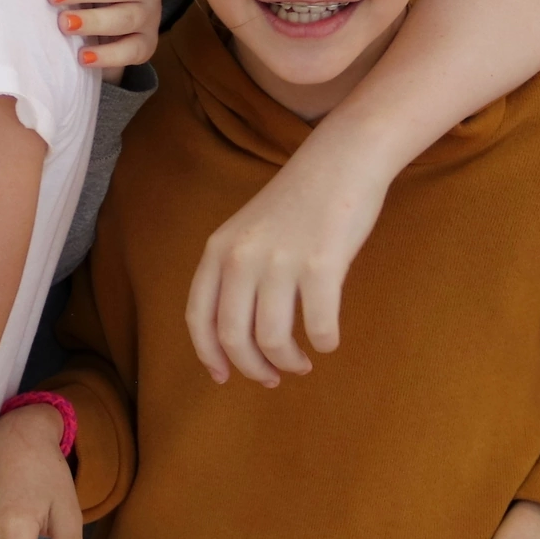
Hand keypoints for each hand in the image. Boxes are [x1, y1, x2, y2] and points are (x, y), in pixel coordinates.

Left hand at [184, 133, 392, 384]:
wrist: (340, 160)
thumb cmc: (298, 202)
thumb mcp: (247, 232)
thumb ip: (235, 273)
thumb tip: (237, 335)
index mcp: (218, 250)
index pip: (199, 317)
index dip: (209, 355)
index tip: (224, 378)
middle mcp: (241, 257)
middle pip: (234, 337)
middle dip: (253, 368)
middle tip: (274, 377)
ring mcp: (280, 260)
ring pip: (274, 339)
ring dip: (290, 362)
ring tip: (303, 362)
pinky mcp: (322, 264)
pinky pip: (319, 325)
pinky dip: (324, 343)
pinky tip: (329, 340)